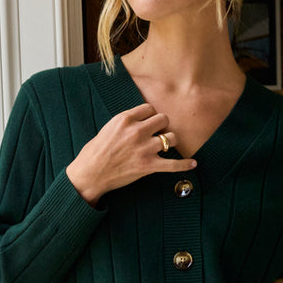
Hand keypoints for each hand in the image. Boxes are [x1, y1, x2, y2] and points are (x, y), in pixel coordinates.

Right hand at [66, 104, 195, 204]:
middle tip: (158, 133)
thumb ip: (126, 123)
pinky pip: (173, 164)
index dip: (151, 115)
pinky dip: (184, 165)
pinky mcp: (149, 166)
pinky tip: (193, 164)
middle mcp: (137, 131)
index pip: (149, 108)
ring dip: (170, 141)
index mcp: (125, 119)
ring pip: (171, 138)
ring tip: (165, 146)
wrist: (90, 174)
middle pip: (163, 119)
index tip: (149, 123)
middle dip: (163, 126)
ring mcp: (144, 148)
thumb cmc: (95, 152)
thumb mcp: (109, 128)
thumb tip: (140, 120)